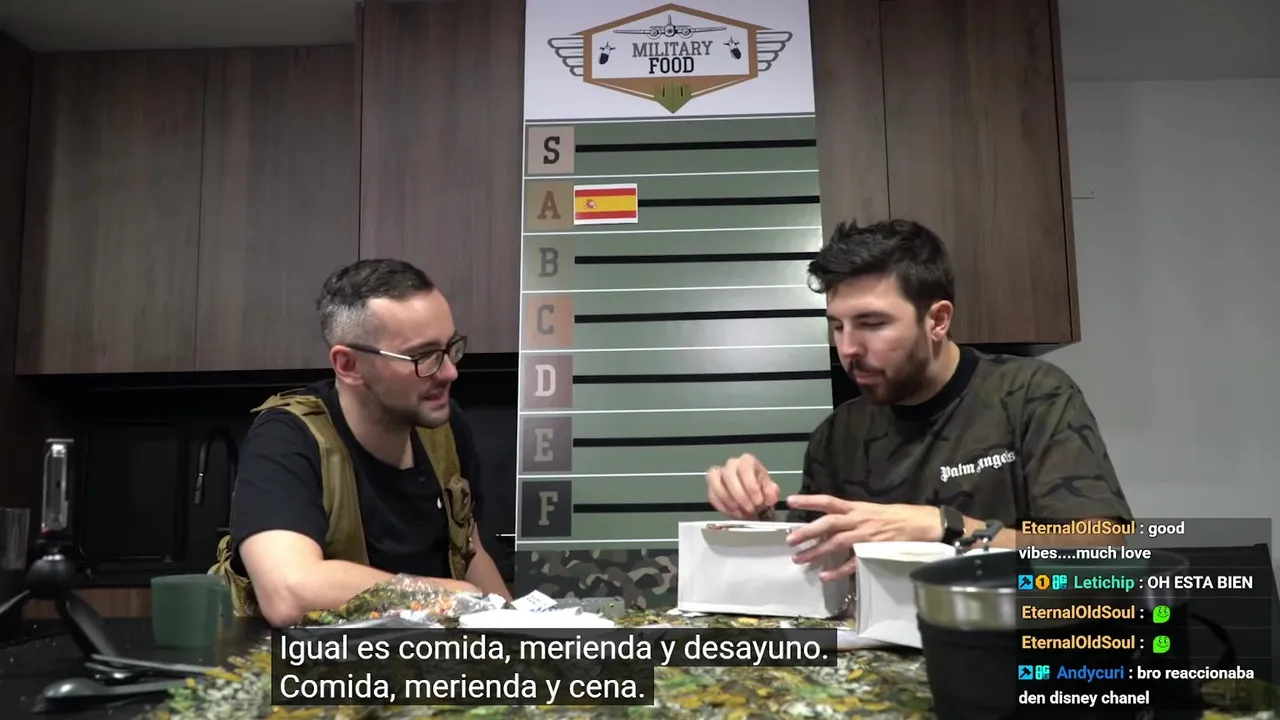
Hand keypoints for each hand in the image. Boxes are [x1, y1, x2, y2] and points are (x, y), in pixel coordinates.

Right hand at [706, 454, 779, 519]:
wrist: (753, 502)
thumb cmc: (762, 492)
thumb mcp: (771, 491)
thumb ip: (771, 491)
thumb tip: (770, 495)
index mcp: (747, 462)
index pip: (745, 467)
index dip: (751, 485)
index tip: (758, 501)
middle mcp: (731, 465)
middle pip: (728, 474)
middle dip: (740, 494)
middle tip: (750, 509)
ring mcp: (719, 475)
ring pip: (716, 483)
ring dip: (729, 500)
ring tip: (741, 512)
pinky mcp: (711, 488)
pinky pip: (712, 495)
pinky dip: (722, 506)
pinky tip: (734, 513)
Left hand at [785, 495, 942, 580]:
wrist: (921, 524)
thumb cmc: (894, 516)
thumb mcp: (869, 510)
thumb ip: (849, 516)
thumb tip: (827, 523)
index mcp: (856, 507)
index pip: (829, 501)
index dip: (809, 500)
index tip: (790, 502)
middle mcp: (858, 519)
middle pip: (828, 523)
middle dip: (808, 531)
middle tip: (790, 540)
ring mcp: (865, 536)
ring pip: (836, 543)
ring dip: (816, 551)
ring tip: (799, 559)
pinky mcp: (872, 551)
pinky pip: (852, 563)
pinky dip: (837, 570)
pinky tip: (824, 576)